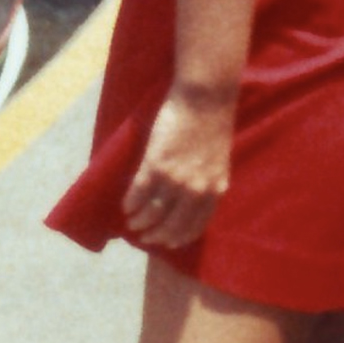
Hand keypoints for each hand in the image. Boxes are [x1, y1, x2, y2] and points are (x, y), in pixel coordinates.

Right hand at [122, 88, 232, 247]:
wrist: (205, 99)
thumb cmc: (212, 123)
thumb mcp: (218, 159)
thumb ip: (209, 180)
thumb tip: (196, 195)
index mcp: (215, 189)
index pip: (197, 224)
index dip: (180, 237)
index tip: (169, 243)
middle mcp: (196, 189)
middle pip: (173, 224)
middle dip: (157, 234)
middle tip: (146, 238)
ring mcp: (176, 178)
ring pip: (154, 210)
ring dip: (141, 221)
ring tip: (132, 225)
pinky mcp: (156, 164)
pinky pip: (140, 191)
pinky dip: (131, 202)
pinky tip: (125, 207)